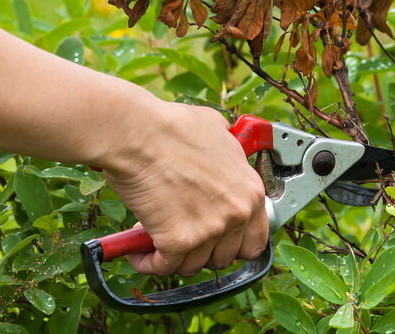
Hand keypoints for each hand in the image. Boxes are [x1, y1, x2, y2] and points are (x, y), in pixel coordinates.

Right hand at [102, 102, 267, 276]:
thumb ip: (227, 151)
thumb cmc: (172, 128)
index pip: (256, 240)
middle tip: (185, 237)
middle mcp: (236, 213)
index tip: (218, 240)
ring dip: (174, 256)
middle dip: (204, 251)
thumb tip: (222, 149)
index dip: (234, 243)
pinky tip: (138, 251)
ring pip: (194, 265)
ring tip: (157, 238)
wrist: (139, 134)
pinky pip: (164, 267)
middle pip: (226, 256)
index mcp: (250, 190)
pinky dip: (148, 262)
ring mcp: (210, 230)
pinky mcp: (179, 241)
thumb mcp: (217, 132)